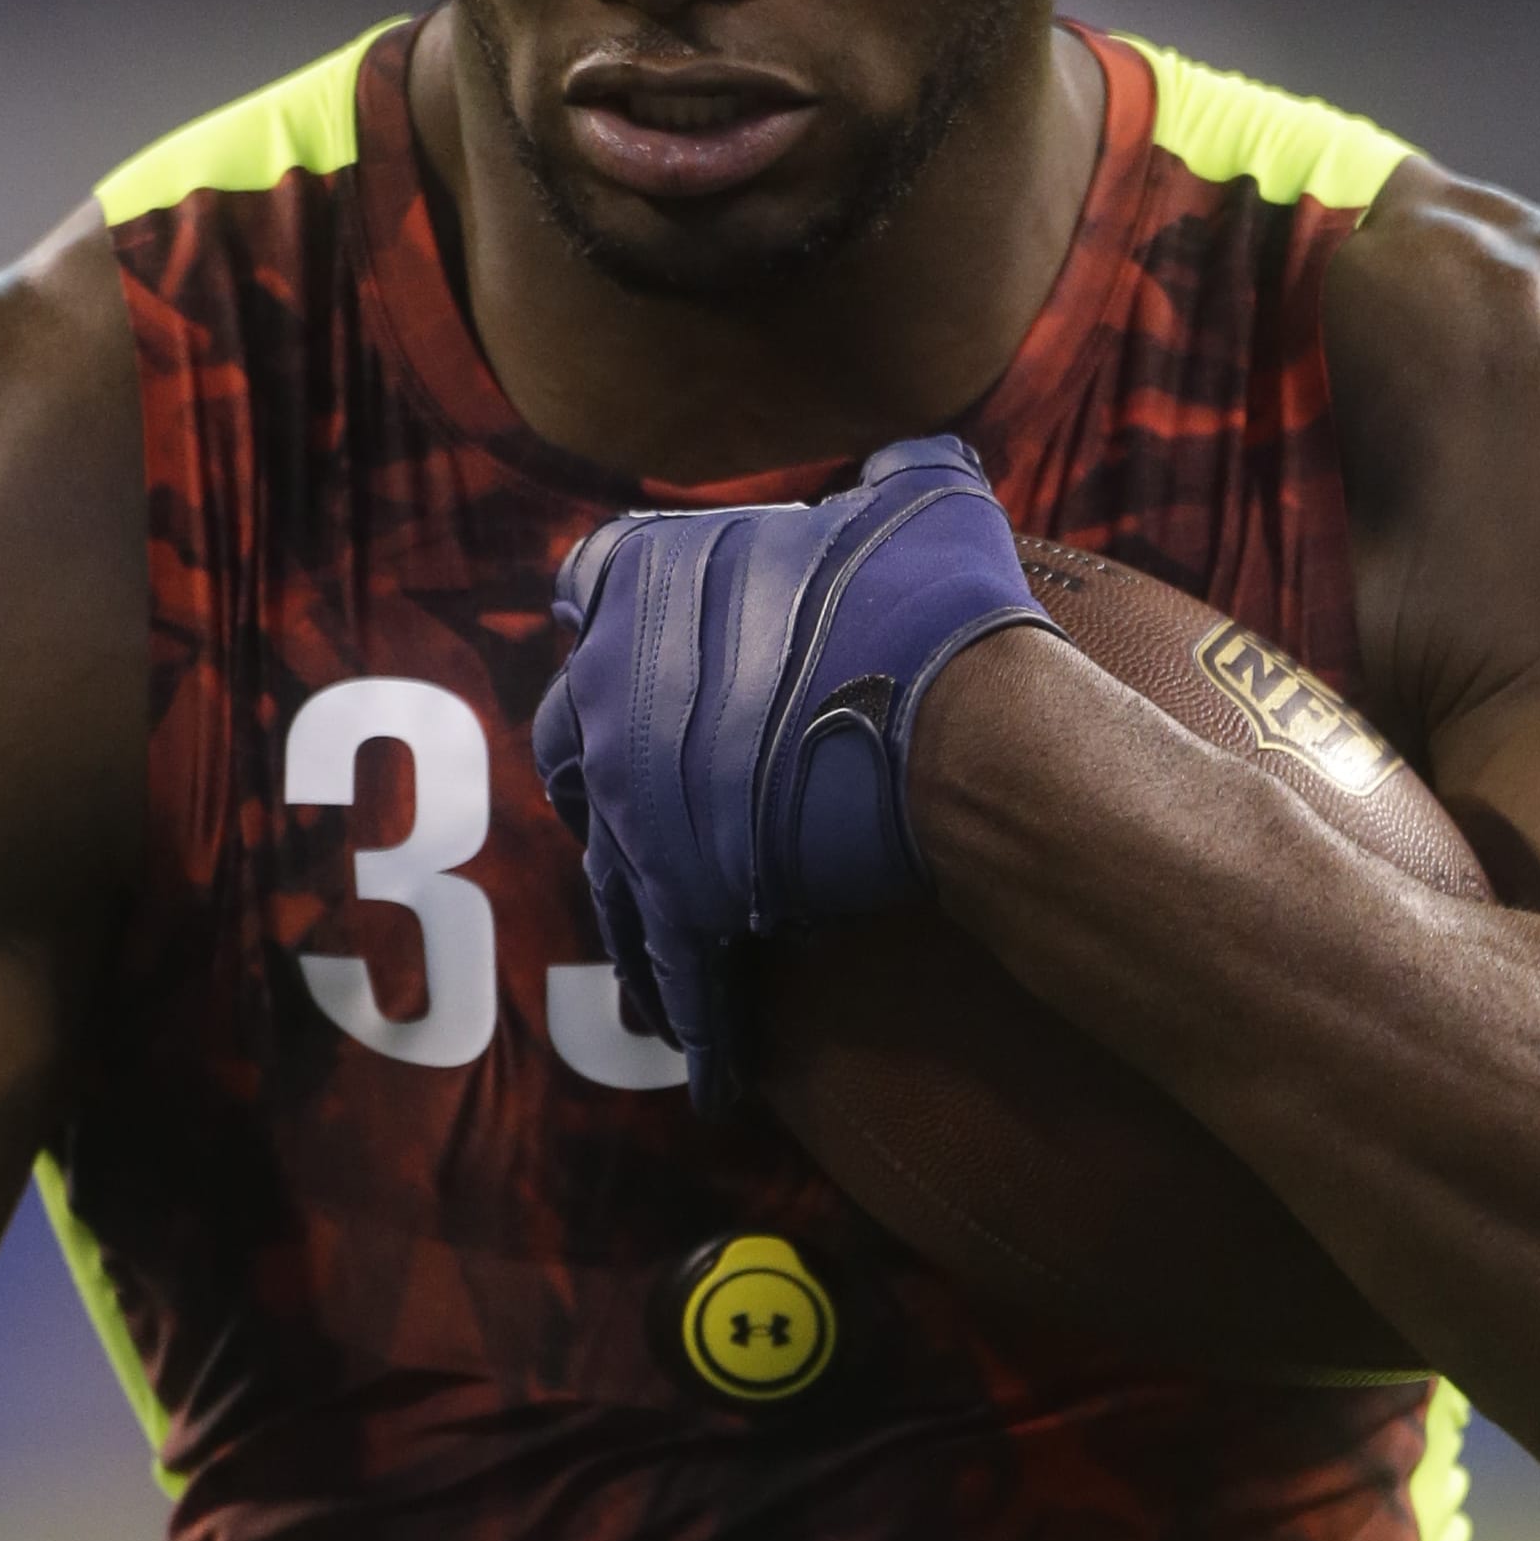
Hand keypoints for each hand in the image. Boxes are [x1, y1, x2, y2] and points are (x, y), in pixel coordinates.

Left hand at [531, 433, 1048, 1105]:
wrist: (964, 720)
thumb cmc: (938, 599)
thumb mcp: (919, 496)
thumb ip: (890, 474)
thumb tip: (911, 465)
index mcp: (644, 577)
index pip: (590, 581)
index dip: (613, 614)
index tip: (631, 646)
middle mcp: (608, 682)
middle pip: (575, 736)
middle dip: (604, 775)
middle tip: (650, 814)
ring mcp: (630, 794)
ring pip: (609, 869)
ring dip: (634, 918)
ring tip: (656, 980)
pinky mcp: (676, 890)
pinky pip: (674, 963)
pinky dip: (695, 1015)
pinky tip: (708, 1074)